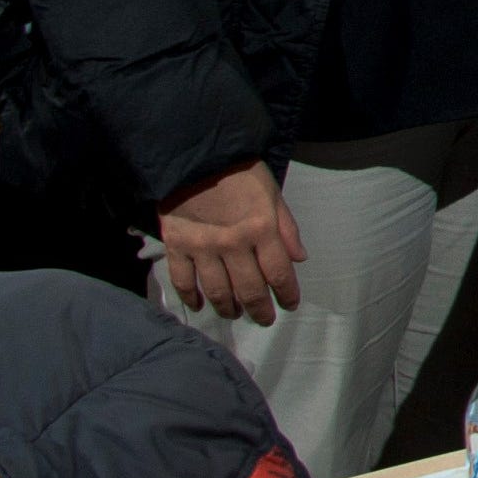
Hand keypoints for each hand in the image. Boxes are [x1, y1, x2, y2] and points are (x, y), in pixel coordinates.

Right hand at [158, 162, 305, 324]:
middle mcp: (233, 244)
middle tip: (264, 320)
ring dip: (228, 308)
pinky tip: (198, 305)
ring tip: (234, 314)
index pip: (279, 273)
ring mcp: (202, 248)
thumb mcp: (272, 193)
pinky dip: (190, 297)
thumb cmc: (239, 173)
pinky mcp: (176, 246)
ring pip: (217, 291)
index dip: (286, 294)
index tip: (290, 305)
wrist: (194, 157)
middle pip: (249, 290)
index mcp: (261, 229)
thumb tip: (300, 259)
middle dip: (260, 310)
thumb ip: (287, 228)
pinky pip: (183, 281)